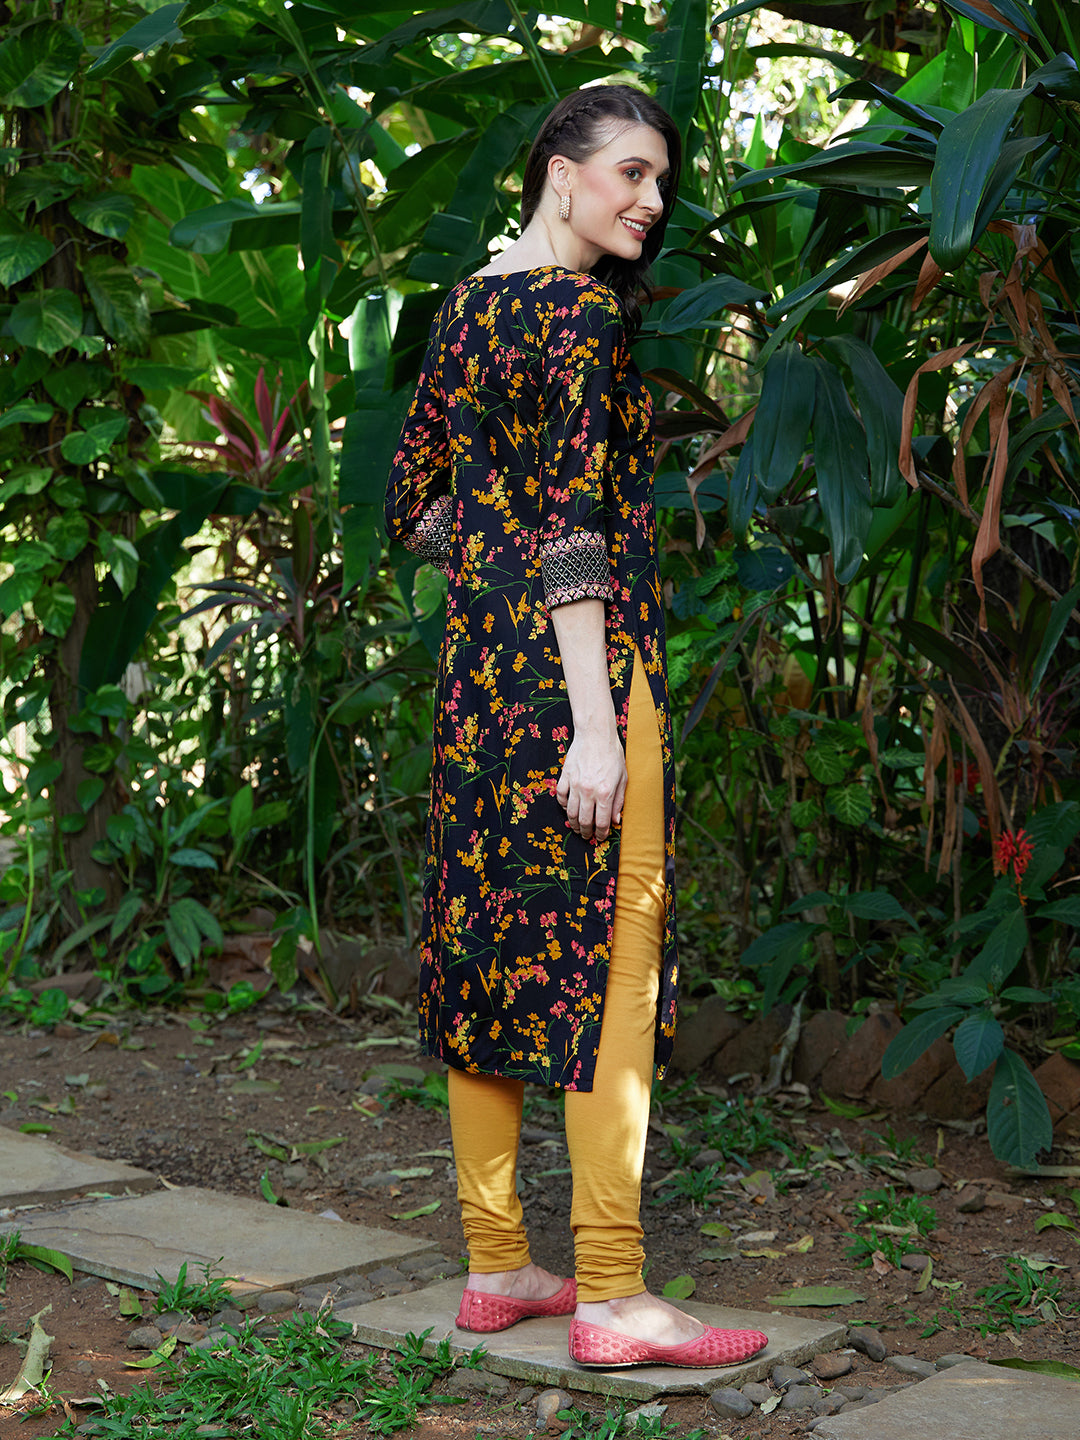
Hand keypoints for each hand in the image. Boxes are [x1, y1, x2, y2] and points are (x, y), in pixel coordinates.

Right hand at [556, 724, 626, 841]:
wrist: (596, 735)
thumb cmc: (612, 755)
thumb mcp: (623, 779)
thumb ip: (619, 801)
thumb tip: (616, 820)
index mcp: (605, 792)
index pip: (602, 822)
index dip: (602, 833)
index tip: (601, 837)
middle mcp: (589, 791)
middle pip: (584, 821)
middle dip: (586, 832)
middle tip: (587, 836)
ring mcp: (575, 784)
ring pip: (570, 812)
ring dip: (573, 823)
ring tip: (576, 827)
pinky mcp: (565, 776)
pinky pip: (560, 797)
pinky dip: (563, 805)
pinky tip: (568, 808)